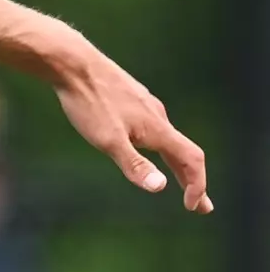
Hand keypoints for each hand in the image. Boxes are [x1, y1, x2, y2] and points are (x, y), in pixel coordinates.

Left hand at [55, 55, 211, 212]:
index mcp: (157, 129)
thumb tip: (160, 187)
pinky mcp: (131, 99)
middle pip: (183, 152)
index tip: (195, 207)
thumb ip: (134, 165)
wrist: (73, 64)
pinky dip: (160, 146)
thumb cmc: (89, 103)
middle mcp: (157, 116)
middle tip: (199, 205)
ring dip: (176, 163)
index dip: (198, 185)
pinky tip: (147, 145)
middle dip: (192, 180)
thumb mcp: (108, 140)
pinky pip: (153, 127)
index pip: (191, 160)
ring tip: (176, 179)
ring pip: (167, 138)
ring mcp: (145, 106)